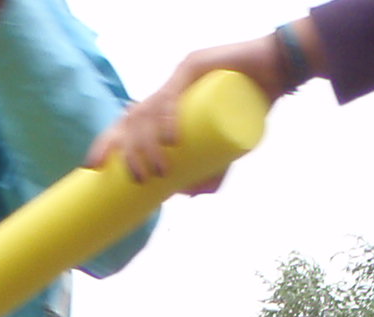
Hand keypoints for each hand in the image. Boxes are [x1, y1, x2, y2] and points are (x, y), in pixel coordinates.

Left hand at [88, 25, 316, 186]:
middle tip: (137, 180)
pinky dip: (169, 117)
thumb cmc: (252, 105)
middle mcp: (166, 89)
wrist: (281, 69)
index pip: (126, 122)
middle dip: (124, 150)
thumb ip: (210, 169)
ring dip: (148, 144)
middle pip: (132, 118)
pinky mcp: (197, 65)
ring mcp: (178, 76)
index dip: (106, 143)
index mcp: (164, 104)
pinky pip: (175, 93)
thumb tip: (194, 195)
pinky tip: (169, 139)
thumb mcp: (225, 145)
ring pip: (150, 110)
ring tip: (156, 172)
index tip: (92, 167)